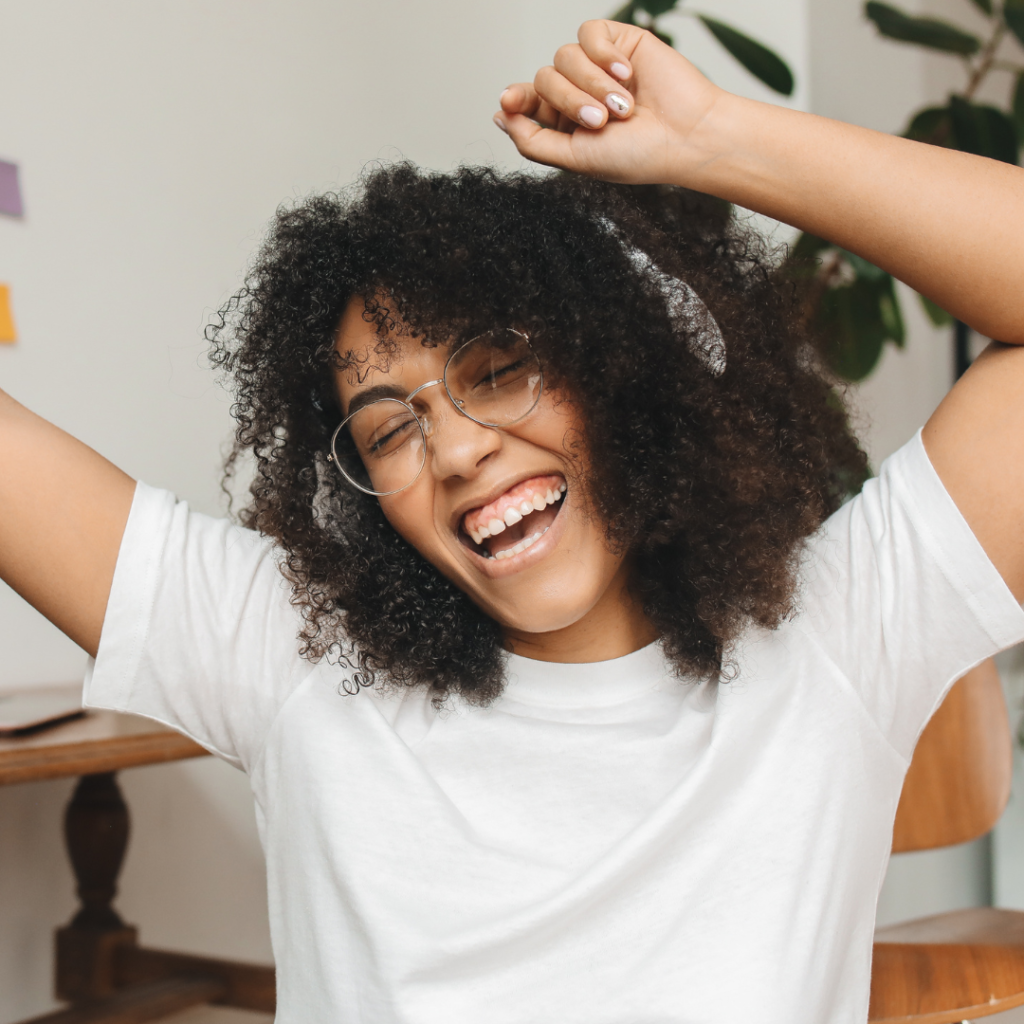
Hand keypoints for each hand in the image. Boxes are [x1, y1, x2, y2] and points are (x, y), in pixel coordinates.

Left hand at [494, 20, 724, 186]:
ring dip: (592, 84)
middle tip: (600, 122)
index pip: (527, 102)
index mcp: (564, 123)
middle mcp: (577, 93)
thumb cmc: (637, 155)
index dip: (516, 99)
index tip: (510, 100)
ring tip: (623, 107)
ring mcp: (596, 67)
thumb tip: (499, 116)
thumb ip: (532, 141)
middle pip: (544, 79)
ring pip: (564, 57)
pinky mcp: (618, 43)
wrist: (686, 135)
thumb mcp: (575, 159)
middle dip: (569, 101)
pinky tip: (627, 74)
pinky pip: (588, 34)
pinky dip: (603, 54)